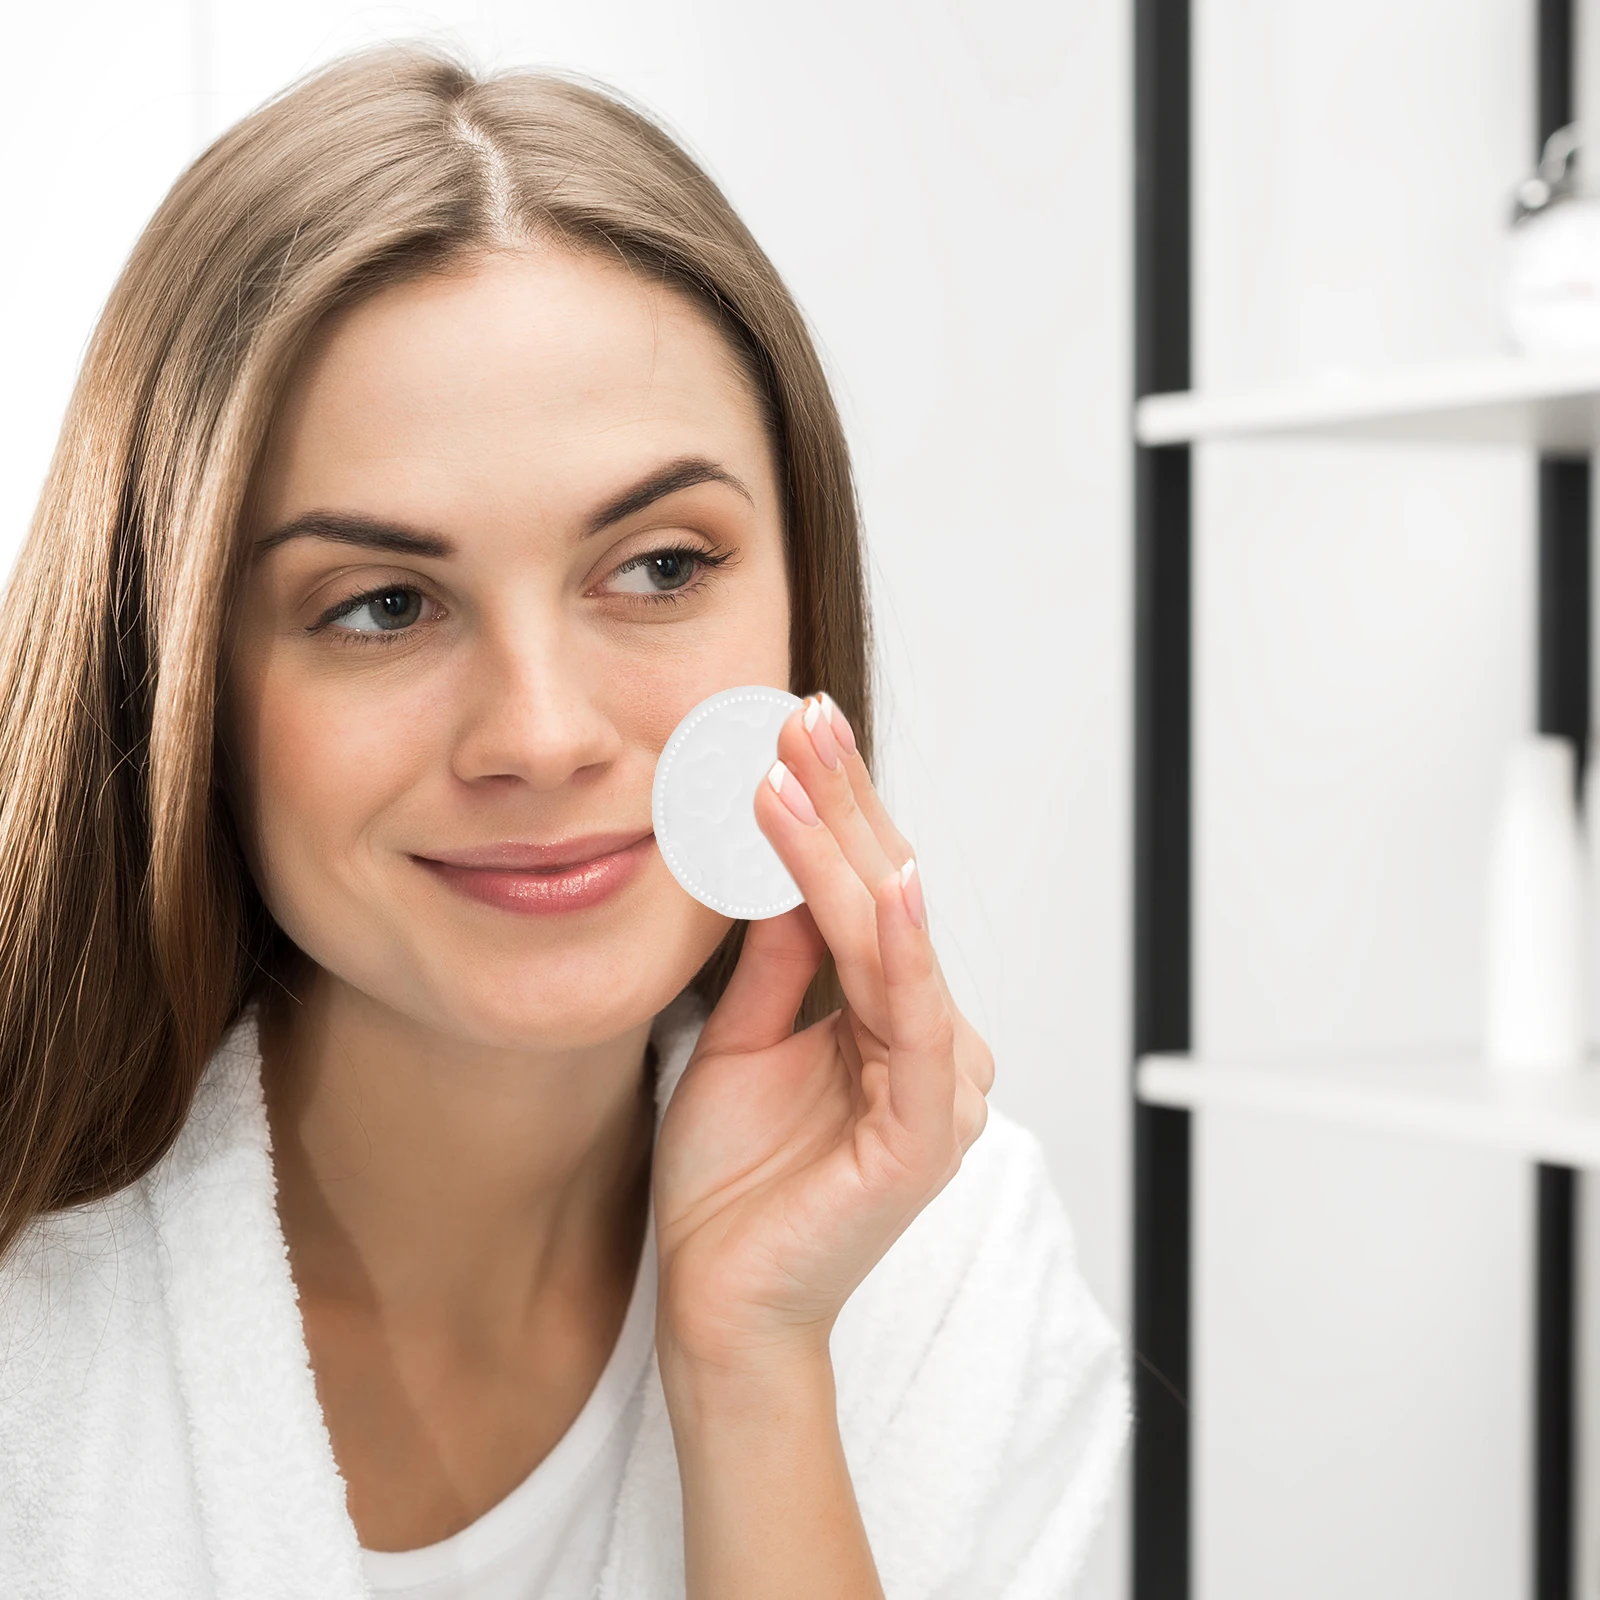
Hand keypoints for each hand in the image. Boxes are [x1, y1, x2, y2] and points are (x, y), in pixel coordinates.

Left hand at [651, 694, 993, 1376]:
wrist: (720, 1307)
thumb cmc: (732, 1185)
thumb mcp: (742, 1040)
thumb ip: (775, 960)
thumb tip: (776, 860)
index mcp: (889, 1020)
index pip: (862, 893)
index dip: (828, 813)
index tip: (786, 734)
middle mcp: (926, 1040)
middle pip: (884, 896)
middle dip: (839, 801)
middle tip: (798, 713)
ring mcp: (936, 1084)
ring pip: (891, 938)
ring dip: (843, 848)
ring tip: (792, 769)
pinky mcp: (925, 1131)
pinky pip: (914, 1019)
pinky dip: (903, 944)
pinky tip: (888, 877)